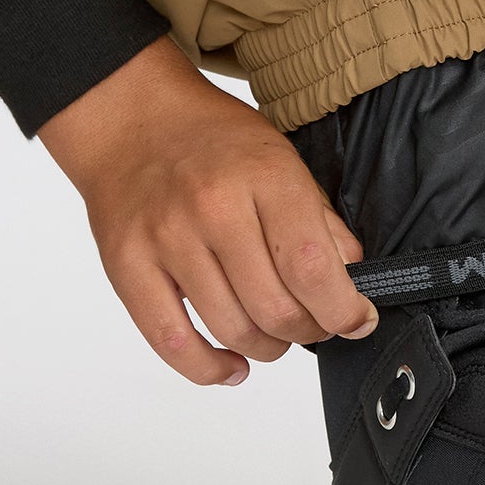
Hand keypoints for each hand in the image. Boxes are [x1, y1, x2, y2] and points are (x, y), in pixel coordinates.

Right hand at [38, 37, 379, 385]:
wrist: (130, 114)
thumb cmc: (210, 137)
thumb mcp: (280, 156)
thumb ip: (319, 218)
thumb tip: (350, 278)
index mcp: (263, 175)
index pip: (312, 267)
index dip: (344, 310)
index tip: (356, 322)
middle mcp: (214, 207)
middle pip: (275, 308)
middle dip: (308, 331)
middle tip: (312, 324)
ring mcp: (167, 238)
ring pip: (231, 330)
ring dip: (266, 348)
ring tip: (272, 335)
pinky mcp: (128, 265)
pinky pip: (172, 342)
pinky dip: (208, 369)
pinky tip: (230, 365)